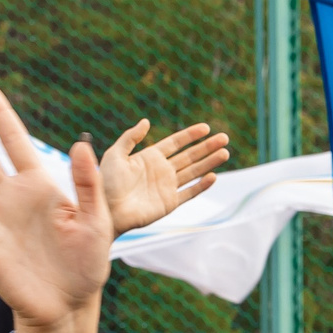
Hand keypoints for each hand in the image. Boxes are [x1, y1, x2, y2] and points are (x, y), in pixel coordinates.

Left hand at [98, 119, 228, 235]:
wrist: (108, 210)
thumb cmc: (107, 182)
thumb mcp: (115, 154)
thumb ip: (130, 137)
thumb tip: (146, 122)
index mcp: (150, 157)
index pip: (175, 143)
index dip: (191, 135)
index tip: (206, 128)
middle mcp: (162, 170)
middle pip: (190, 156)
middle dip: (207, 147)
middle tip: (224, 138)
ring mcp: (167, 187)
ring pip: (194, 172)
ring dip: (210, 162)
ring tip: (225, 153)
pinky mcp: (170, 203)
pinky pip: (189, 193)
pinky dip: (201, 186)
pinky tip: (213, 177)